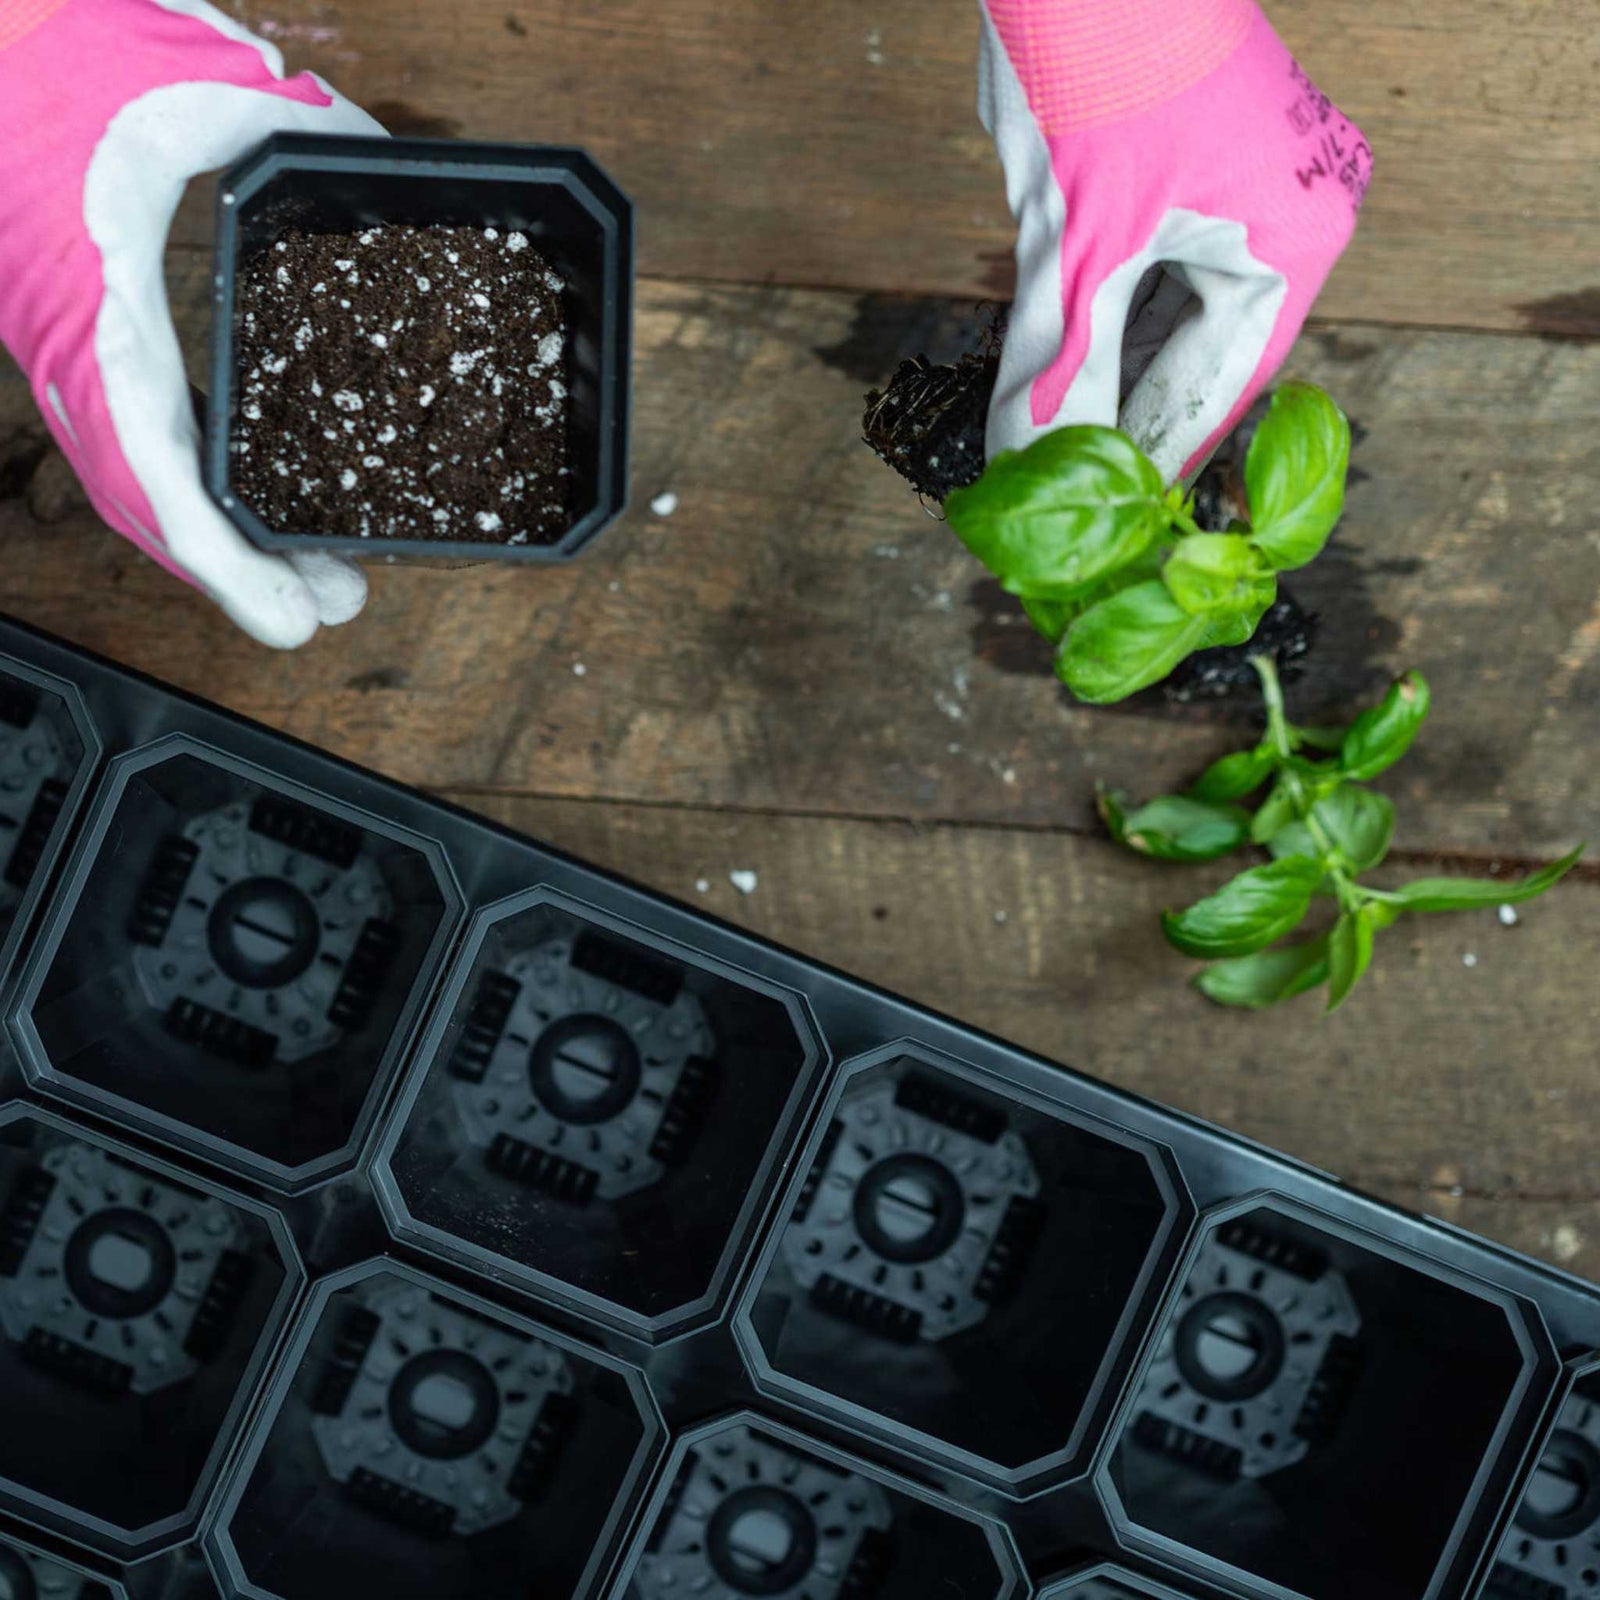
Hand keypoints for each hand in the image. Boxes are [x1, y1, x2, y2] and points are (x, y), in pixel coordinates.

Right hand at [0, 0, 383, 646]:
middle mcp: (78, 342)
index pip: (154, 469)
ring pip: (142, 474)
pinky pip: (137, 429)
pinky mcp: (83, 324)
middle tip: (335, 603)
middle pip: (155, 501)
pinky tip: (254, 494)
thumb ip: (288, 120)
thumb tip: (369, 157)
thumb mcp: (185, 66)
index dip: (222, 560)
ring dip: (223, 533)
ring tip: (313, 573)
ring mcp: (73, 340)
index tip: (292, 621)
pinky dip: (193, 479)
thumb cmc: (47, 38)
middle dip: (241, 569)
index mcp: (97, 301)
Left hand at [977, 0, 1370, 482]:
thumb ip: (1059, 362)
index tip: (1120, 525)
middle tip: (1077, 499)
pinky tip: (1067, 374)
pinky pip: (1150, 274)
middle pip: (1201, 356)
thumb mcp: (1077, 239)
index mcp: (1294, 237)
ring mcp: (1236, 192)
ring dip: (1113, 377)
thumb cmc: (1101, 61)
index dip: (1164, 458)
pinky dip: (1106, 323)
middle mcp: (1282, 216)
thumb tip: (1033, 467)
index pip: (1226, 385)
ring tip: (1063, 449)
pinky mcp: (1183, 174)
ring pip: (1170, 318)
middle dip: (1130, 419)